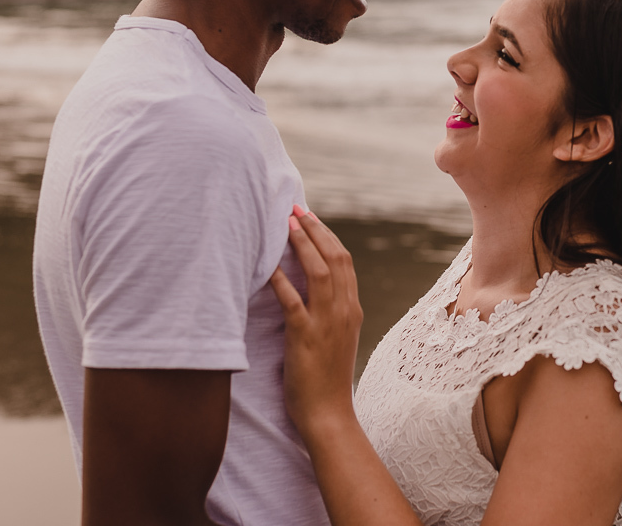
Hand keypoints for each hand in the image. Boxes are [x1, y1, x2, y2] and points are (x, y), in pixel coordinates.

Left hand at [270, 207, 363, 439]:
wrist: (328, 413)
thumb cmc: (325, 379)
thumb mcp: (335, 338)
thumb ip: (328, 312)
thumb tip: (308, 289)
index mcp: (352, 308)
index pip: (344, 261)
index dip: (326, 236)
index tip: (308, 217)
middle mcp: (345, 310)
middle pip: (335, 258)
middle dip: (314, 229)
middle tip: (295, 209)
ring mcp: (328, 322)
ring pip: (320, 272)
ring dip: (302, 244)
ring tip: (284, 224)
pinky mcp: (307, 336)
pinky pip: (294, 300)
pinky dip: (282, 279)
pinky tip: (270, 265)